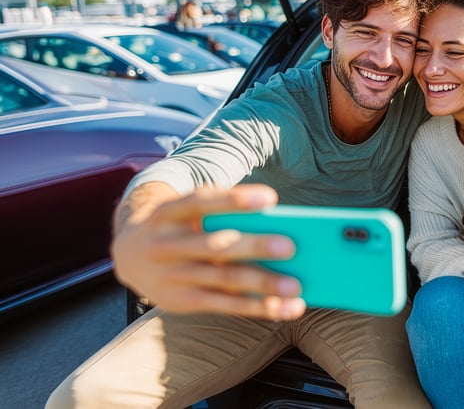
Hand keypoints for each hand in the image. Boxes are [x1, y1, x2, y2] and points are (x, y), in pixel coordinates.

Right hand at [111, 182, 306, 319]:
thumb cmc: (176, 226)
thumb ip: (217, 214)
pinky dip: (258, 306)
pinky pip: (224, 305)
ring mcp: (171, 276)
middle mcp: (165, 244)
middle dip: (253, 246)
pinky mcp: (179, 302)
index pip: (201, 201)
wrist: (127, 254)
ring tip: (296, 286)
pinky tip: (285, 306)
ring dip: (263, 284)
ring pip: (224, 280)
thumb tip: (275, 227)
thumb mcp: (184, 212)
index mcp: (168, 212)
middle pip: (215, 246)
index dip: (234, 200)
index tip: (271, 198)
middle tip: (290, 247)